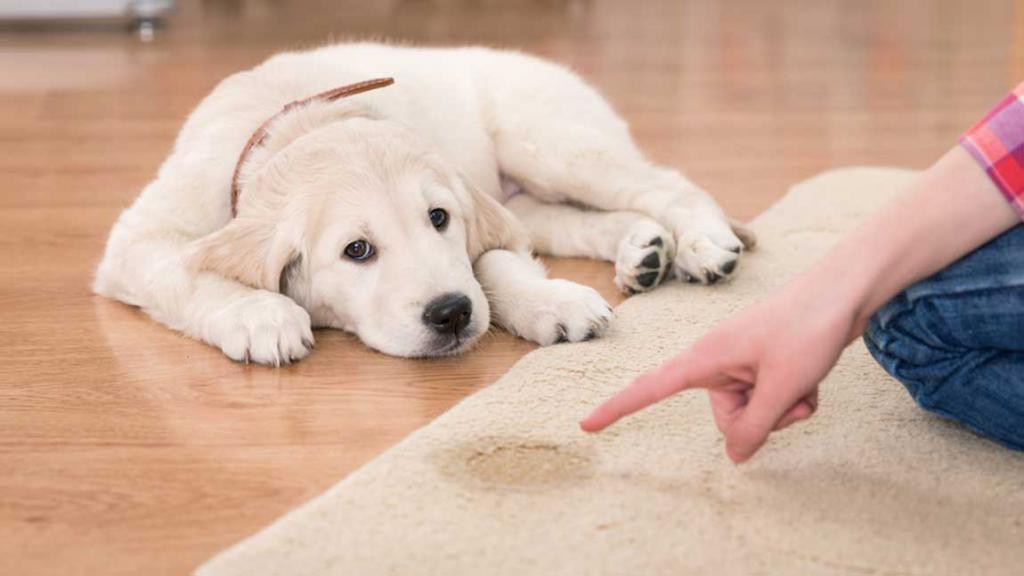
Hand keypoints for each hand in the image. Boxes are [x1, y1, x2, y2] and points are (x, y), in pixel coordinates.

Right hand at [580, 278, 859, 462]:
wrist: (845, 291)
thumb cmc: (808, 328)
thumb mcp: (782, 387)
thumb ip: (755, 427)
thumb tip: (735, 457)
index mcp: (706, 358)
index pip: (650, 388)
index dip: (617, 408)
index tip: (586, 425)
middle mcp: (718, 361)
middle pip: (726, 418)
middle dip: (762, 419)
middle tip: (790, 393)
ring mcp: (742, 363)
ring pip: (754, 413)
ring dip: (784, 408)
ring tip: (806, 380)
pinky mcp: (764, 364)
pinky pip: (772, 400)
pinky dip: (795, 398)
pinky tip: (813, 377)